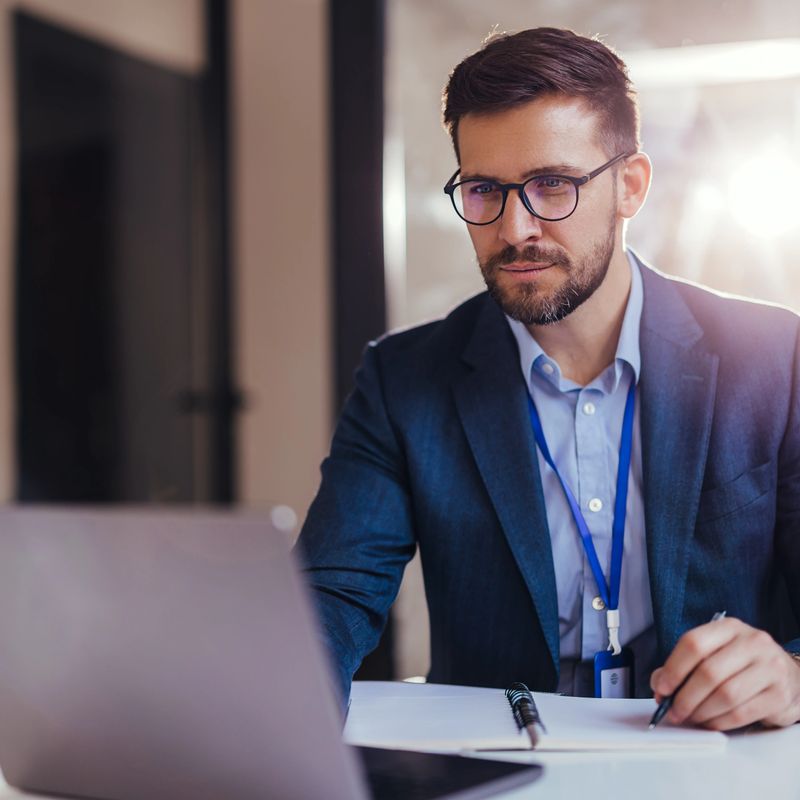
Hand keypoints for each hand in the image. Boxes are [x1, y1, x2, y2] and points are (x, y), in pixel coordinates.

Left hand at [650, 617, 799, 729]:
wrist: (790, 677)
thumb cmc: (743, 665)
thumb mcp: (716, 653)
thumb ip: (686, 665)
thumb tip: (659, 685)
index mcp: (729, 628)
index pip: (694, 643)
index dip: (673, 668)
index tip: (662, 687)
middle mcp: (752, 642)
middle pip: (709, 672)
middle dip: (685, 697)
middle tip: (674, 711)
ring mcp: (769, 668)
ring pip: (725, 695)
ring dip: (701, 712)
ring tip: (691, 718)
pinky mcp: (779, 694)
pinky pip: (742, 713)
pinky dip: (720, 722)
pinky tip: (711, 722)